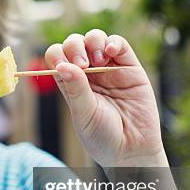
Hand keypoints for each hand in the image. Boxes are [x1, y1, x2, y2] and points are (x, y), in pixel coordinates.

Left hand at [45, 30, 165, 166]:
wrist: (132, 151)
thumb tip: (61, 65)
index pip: (57, 57)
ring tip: (97, 62)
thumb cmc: (103, 137)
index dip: (57, 55)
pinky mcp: (130, 67)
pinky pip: (120, 44)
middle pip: (74, 44)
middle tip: (82, 64)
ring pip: (96, 39)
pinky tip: (110, 51)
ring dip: (93, 42)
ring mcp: (109, 68)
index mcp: (71, 83)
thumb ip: (76, 90)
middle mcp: (88, 73)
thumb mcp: (84, 115)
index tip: (63, 66)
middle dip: (74, 47)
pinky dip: (113, 42)